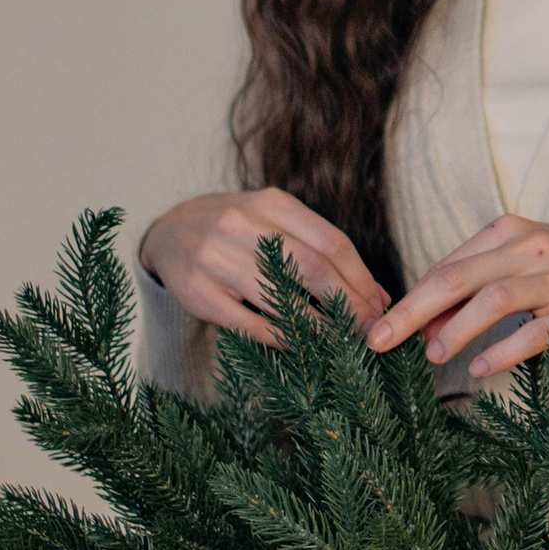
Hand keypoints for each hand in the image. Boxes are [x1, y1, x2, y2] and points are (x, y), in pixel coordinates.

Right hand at [138, 189, 389, 344]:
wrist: (169, 233)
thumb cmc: (238, 230)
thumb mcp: (274, 221)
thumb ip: (320, 249)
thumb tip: (375, 294)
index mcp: (270, 204)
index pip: (331, 243)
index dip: (361, 278)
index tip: (379, 304)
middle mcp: (241, 226)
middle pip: (312, 270)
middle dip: (349, 303)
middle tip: (369, 328)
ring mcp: (216, 260)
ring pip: (281, 300)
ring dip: (320, 326)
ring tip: (343, 340)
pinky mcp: (198, 294)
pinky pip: (250, 325)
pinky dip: (282, 337)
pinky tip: (303, 345)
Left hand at [368, 217, 548, 375]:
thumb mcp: (522, 267)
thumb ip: (476, 287)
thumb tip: (423, 324)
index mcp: (509, 231)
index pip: (448, 265)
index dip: (411, 297)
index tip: (381, 326)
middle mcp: (531, 248)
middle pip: (458, 277)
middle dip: (412, 310)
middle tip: (380, 339)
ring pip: (494, 298)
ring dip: (457, 328)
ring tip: (431, 354)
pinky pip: (534, 332)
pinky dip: (502, 351)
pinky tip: (479, 368)